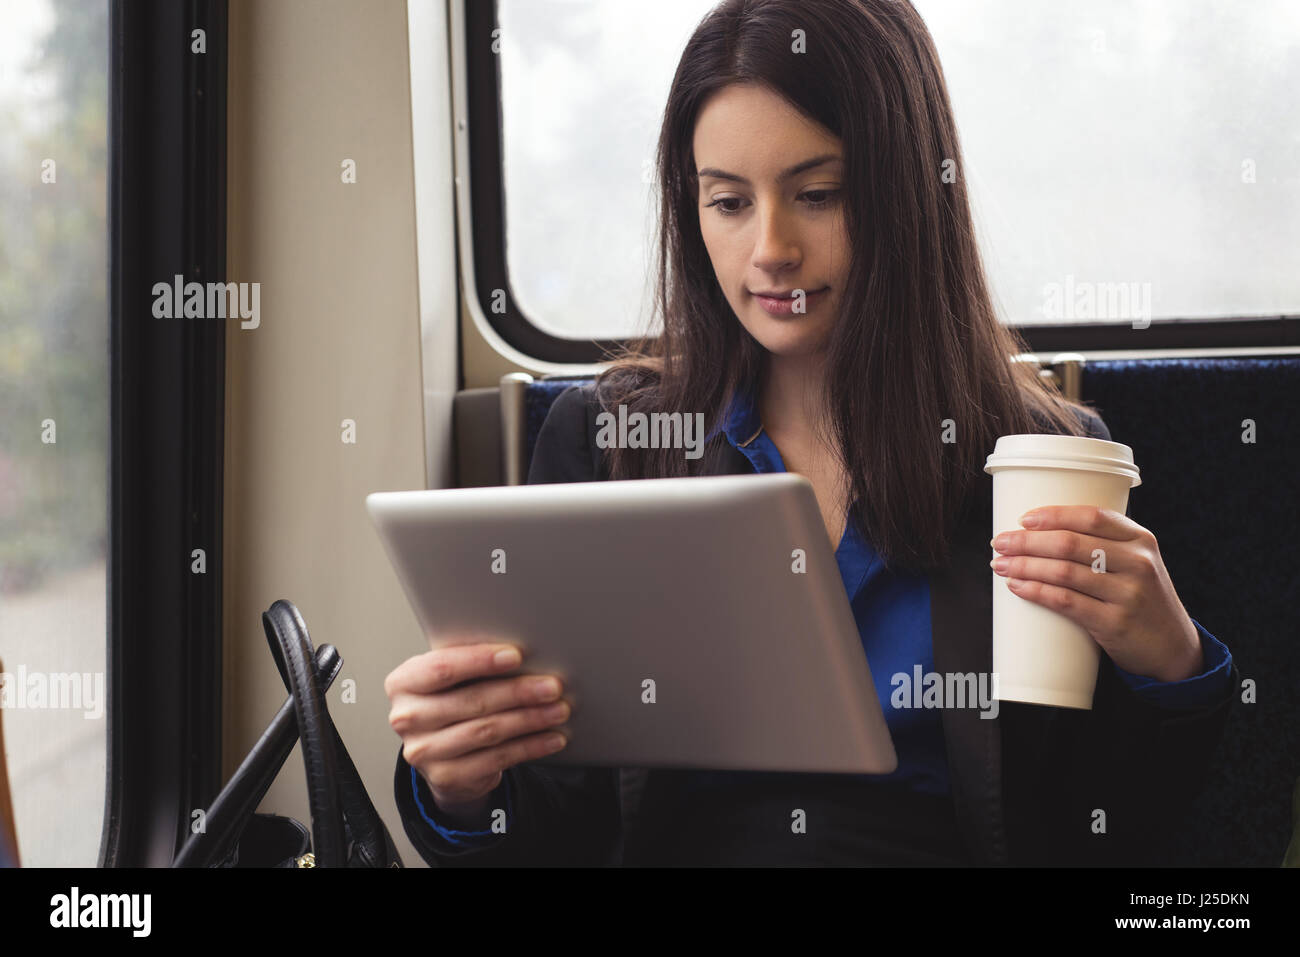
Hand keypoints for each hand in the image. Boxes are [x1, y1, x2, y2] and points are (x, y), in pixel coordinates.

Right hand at [385, 643, 569, 821]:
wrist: (439, 752)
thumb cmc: (449, 700)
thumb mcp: (449, 678)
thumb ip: (470, 663)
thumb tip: (525, 650)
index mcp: (403, 683)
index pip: (442, 668)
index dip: (480, 661)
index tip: (516, 655)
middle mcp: (406, 718)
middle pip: (471, 701)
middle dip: (518, 692)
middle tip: (552, 686)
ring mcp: (423, 751)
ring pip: (487, 731)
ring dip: (530, 719)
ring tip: (558, 709)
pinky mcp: (446, 777)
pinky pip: (497, 759)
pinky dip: (530, 746)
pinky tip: (552, 737)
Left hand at [990, 506, 1202, 682]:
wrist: (1173, 648)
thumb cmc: (1142, 600)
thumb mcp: (1137, 564)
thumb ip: (1104, 545)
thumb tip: (1044, 531)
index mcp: (1141, 540)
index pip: (1092, 516)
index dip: (1054, 515)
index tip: (1023, 519)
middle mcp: (1137, 563)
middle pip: (1070, 543)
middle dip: (1027, 541)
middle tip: (999, 542)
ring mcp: (1128, 594)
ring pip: (1063, 571)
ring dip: (1024, 565)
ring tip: (1000, 564)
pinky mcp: (1114, 623)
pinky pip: (1065, 601)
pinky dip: (1035, 591)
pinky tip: (1016, 586)